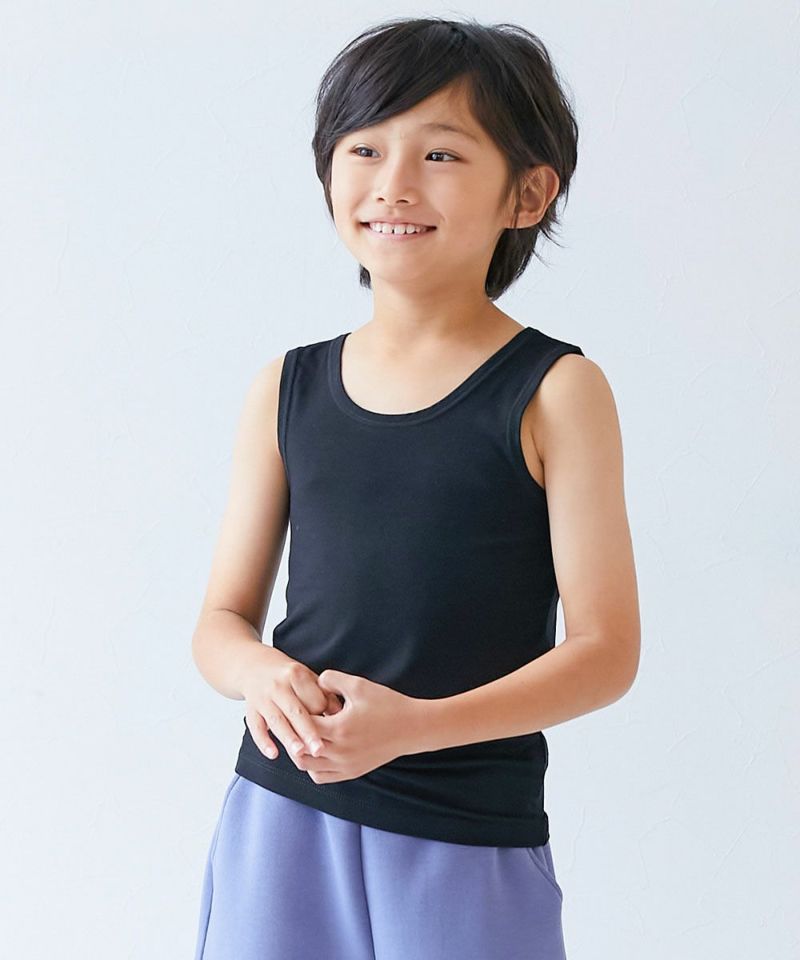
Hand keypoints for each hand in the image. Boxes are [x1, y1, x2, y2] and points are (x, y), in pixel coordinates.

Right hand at [241, 647, 343, 768]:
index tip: (332, 724)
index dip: (323, 713)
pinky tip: (273, 754)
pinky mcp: (251, 710)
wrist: (254, 667)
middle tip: (320, 749)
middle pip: (296, 711)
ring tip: (300, 754)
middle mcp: (278, 685)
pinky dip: (264, 742)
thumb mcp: (307, 678)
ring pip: (277, 721)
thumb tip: (341, 715)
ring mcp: (262, 698)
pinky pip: (256, 728)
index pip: (313, 699)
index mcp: (296, 674)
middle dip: (308, 731)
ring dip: (289, 738)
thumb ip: (325, 695)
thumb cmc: (289, 677)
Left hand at [291, 669, 420, 783]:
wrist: (412, 728)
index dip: (296, 714)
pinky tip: (319, 749)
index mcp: (338, 729)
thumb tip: (315, 681)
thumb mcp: (358, 685)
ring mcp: (345, 765)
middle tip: (297, 722)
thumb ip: (332, 679)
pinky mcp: (351, 772)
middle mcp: (338, 751)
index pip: (301, 725)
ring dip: (302, 752)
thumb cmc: (387, 704)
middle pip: (299, 750)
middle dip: (295, 735)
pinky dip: (314, 766)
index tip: (297, 704)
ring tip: (306, 736)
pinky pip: (321, 777)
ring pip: (307, 767)